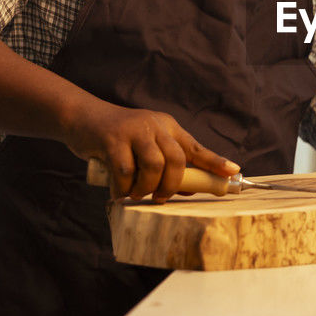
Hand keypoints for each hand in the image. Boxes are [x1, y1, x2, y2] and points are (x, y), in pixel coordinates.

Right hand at [62, 99, 238, 202]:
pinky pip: (125, 170)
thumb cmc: (118, 138)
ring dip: (147, 188)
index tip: (233, 172)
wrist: (82, 117)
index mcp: (167, 127)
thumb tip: (187, 189)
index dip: (215, 162)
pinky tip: (118, 191)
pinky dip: (123, 187)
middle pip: (177, 160)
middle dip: (172, 186)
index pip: (196, 147)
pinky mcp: (112, 139)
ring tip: (137, 195)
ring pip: (153, 165)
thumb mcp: (145, 146)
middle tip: (160, 198)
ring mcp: (134, 130)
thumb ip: (164, 164)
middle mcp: (155, 126)